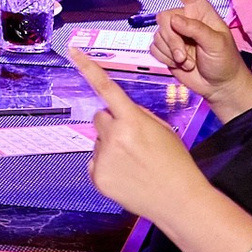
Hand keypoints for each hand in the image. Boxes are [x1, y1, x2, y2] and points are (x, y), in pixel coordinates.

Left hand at [70, 47, 208, 221]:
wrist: (179, 200)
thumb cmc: (175, 163)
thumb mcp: (162, 129)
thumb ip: (138, 115)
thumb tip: (118, 111)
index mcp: (133, 120)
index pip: (106, 87)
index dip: (88, 67)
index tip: (72, 51)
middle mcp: (114, 137)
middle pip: (100, 117)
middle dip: (113, 123)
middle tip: (134, 140)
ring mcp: (103, 158)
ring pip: (98, 140)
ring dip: (111, 146)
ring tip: (134, 163)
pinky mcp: (97, 177)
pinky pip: (94, 161)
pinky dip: (106, 165)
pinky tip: (125, 175)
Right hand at [143, 0, 251, 104]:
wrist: (219, 86)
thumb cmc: (225, 61)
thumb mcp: (217, 43)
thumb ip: (196, 29)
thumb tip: (174, 19)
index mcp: (200, 11)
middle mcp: (185, 19)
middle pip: (163, 18)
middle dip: (172, 39)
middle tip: (185, 56)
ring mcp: (174, 35)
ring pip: (157, 36)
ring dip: (171, 52)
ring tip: (188, 61)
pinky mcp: (166, 49)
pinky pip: (153, 48)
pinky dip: (165, 58)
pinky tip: (180, 64)